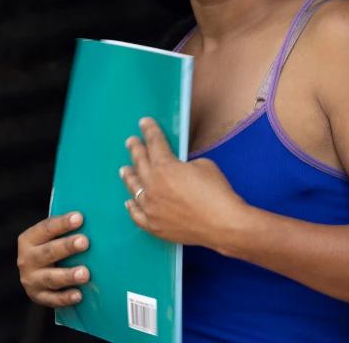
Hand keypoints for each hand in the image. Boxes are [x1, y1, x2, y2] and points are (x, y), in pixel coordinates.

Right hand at [16, 212, 90, 306]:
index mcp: (28, 239)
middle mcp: (26, 259)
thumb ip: (64, 228)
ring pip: (50, 278)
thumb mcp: (51, 236)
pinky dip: (65, 298)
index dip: (62, 223)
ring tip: (85, 273)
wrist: (35, 273)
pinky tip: (79, 295)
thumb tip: (92, 217)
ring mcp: (31, 280)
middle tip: (85, 242)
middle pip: (48, 252)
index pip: (46, 229)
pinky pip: (52, 299)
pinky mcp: (38, 297)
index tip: (80, 218)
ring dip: (68, 275)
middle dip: (66, 247)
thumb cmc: (51, 247)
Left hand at [120, 118, 247, 247]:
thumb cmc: (217, 192)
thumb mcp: (203, 165)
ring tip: (124, 169)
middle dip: (135, 149)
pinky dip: (132, 206)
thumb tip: (177, 171)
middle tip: (131, 141)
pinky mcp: (154, 226)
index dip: (149, 131)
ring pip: (134, 188)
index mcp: (164, 167)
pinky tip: (129, 201)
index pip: (154, 143)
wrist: (224, 224)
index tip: (144, 123)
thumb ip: (184, 165)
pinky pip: (137, 214)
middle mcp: (152, 186)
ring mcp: (150, 208)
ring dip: (129, 176)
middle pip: (140, 163)